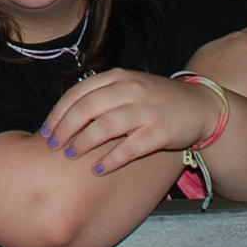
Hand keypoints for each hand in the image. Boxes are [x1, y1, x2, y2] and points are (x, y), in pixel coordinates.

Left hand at [39, 70, 217, 174]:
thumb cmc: (156, 100)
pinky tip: (98, 169)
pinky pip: (130, 148)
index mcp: (118, 77)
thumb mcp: (128, 87)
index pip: (79, 93)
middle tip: (54, 146)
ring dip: (84, 142)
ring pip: (105, 126)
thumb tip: (63, 116)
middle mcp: (131, 90)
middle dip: (66, 128)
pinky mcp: (160, 132)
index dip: (58, 113)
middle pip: (87, 108)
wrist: (200, 106)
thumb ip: (101, 95)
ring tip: (71, 155)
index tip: (46, 131)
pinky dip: (111, 160)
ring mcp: (146, 110)